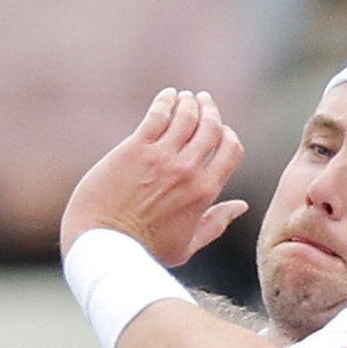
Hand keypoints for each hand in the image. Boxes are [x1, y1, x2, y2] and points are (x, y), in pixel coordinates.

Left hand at [60, 88, 247, 266]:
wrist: (105, 244)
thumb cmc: (146, 251)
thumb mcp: (188, 245)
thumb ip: (216, 223)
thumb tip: (241, 207)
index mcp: (205, 191)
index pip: (231, 150)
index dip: (229, 135)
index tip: (221, 130)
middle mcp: (187, 170)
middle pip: (211, 127)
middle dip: (211, 110)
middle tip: (205, 101)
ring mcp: (161, 157)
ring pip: (186, 116)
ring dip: (190, 102)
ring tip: (186, 97)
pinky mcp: (134, 148)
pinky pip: (157, 114)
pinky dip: (166, 101)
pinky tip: (167, 96)